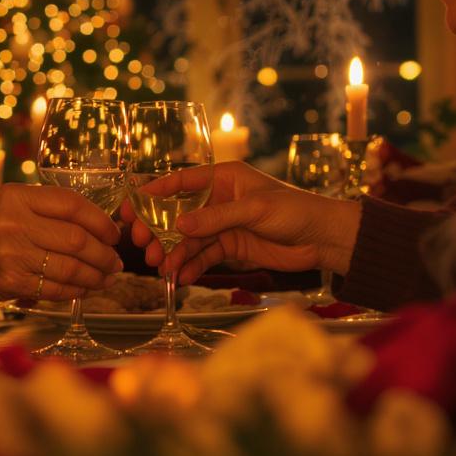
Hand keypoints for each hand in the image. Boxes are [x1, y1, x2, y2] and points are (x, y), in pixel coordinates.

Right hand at [0, 183, 122, 313]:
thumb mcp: (7, 206)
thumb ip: (45, 209)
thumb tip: (98, 225)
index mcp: (16, 197)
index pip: (71, 204)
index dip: (101, 220)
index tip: (113, 233)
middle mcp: (14, 223)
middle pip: (76, 238)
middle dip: (104, 253)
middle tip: (116, 260)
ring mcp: (12, 255)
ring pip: (70, 267)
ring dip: (96, 275)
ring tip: (107, 277)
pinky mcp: (11, 283)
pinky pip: (55, 288)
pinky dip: (76, 291)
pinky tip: (86, 289)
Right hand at [120, 162, 358, 284]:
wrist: (322, 239)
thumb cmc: (294, 211)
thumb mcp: (255, 209)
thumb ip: (217, 217)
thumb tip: (179, 224)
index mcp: (224, 178)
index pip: (182, 181)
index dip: (156, 192)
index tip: (133, 205)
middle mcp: (219, 199)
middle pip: (179, 213)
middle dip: (159, 230)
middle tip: (144, 245)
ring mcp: (223, 225)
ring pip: (189, 239)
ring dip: (173, 252)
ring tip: (161, 268)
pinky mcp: (230, 248)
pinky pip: (204, 257)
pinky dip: (191, 267)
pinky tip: (180, 277)